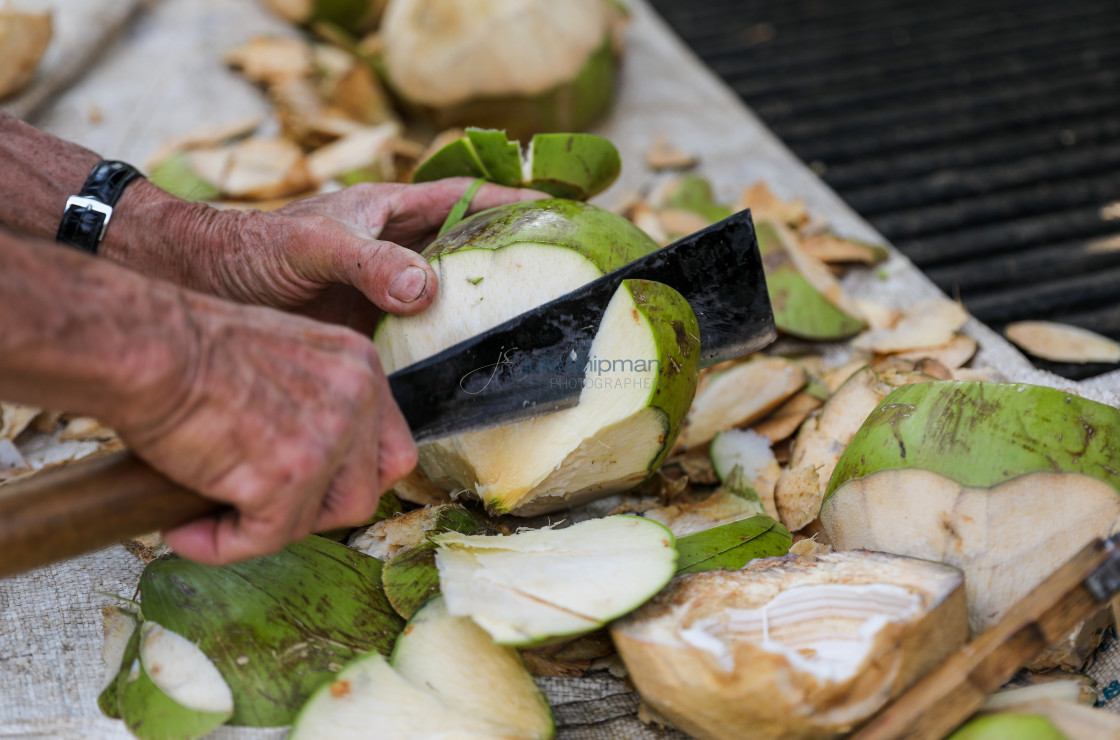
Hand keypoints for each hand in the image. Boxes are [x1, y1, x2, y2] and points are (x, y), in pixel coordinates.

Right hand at [113, 290, 413, 564]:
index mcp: (359, 364)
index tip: (307, 488)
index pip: (388, 447)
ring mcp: (328, 438)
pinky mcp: (288, 476)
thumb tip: (309, 461)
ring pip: (321, 519)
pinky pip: (267, 538)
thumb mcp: (281, 355)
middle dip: (315, 511)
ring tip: (215, 516)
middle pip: (367, 490)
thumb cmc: (187, 347)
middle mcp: (358, 398)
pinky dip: (223, 545)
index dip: (350, 479)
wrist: (144, 346)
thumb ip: (312, 398)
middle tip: (260, 507)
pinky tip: (186, 531)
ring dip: (270, 529)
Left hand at [153, 178, 542, 331]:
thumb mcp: (311, 246)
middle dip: (509, 257)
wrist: (203, 294)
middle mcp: (394, 253)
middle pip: (466, 250)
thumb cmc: (252, 252)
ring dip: (483, 311)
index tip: (555, 209)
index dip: (507, 201)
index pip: (460, 197)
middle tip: (558, 276)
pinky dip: (448, 352)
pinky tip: (471, 374)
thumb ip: (366, 262)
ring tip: (531, 330)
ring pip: (449, 299)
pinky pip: (423, 341)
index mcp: (386, 213)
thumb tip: (426, 288)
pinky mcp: (373, 335)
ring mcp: (385, 296)